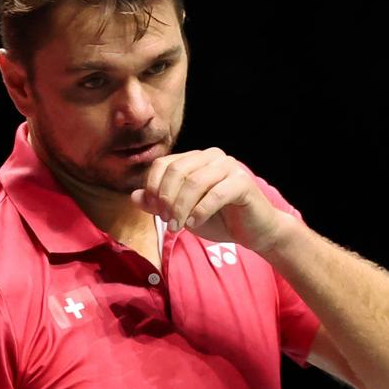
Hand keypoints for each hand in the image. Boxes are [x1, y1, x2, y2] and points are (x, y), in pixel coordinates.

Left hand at [130, 148, 289, 253]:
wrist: (254, 231)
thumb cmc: (217, 219)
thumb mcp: (181, 212)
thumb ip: (158, 203)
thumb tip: (134, 196)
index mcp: (194, 159)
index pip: (163, 164)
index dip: (153, 187)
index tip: (155, 211)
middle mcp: (211, 156)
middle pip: (176, 171)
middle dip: (167, 198)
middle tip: (167, 221)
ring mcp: (228, 166)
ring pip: (194, 182)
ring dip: (181, 207)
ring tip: (178, 226)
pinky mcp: (242, 182)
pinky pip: (214, 194)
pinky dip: (200, 211)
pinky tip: (194, 224)